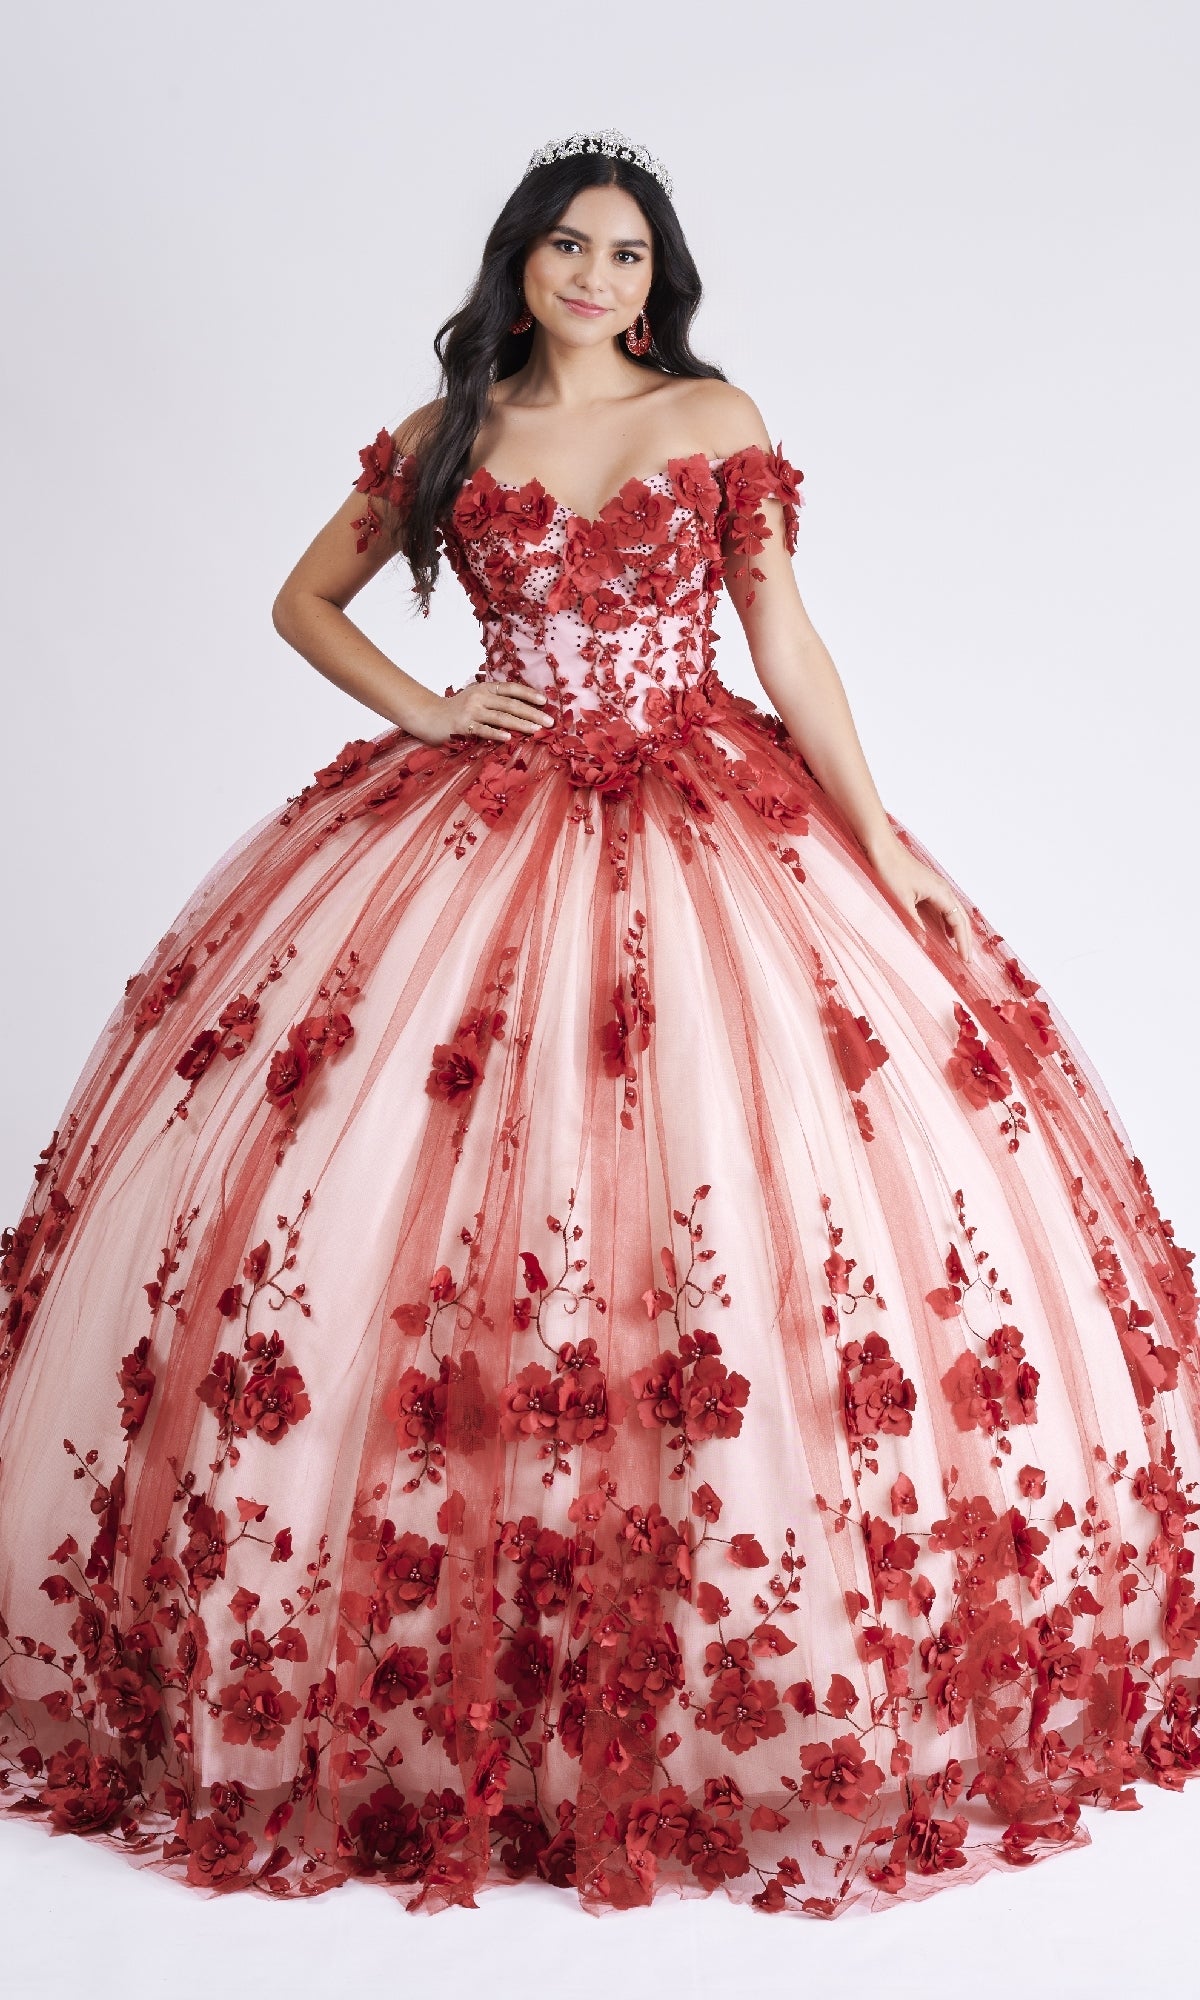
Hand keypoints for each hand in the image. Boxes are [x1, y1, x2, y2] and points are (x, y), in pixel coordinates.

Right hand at [408, 678, 550, 747]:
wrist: (429, 716)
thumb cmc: (456, 710)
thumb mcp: (476, 699)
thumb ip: (495, 701)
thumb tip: (523, 709)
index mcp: (485, 688)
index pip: (511, 689)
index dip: (529, 694)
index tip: (545, 701)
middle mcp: (479, 696)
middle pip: (510, 704)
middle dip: (532, 712)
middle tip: (549, 721)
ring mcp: (471, 711)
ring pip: (501, 717)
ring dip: (521, 723)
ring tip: (536, 729)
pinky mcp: (463, 725)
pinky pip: (483, 730)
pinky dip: (497, 733)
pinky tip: (509, 737)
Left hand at [865, 831, 971, 964]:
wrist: (881, 848)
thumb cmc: (890, 870)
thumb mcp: (900, 903)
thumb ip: (914, 925)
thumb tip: (925, 945)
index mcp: (941, 892)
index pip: (959, 922)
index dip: (963, 942)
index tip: (965, 960)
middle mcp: (942, 889)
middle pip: (960, 917)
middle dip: (965, 939)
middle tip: (966, 959)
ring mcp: (935, 887)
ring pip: (953, 912)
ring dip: (957, 931)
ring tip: (958, 949)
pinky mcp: (926, 886)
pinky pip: (943, 907)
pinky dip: (946, 922)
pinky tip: (942, 932)